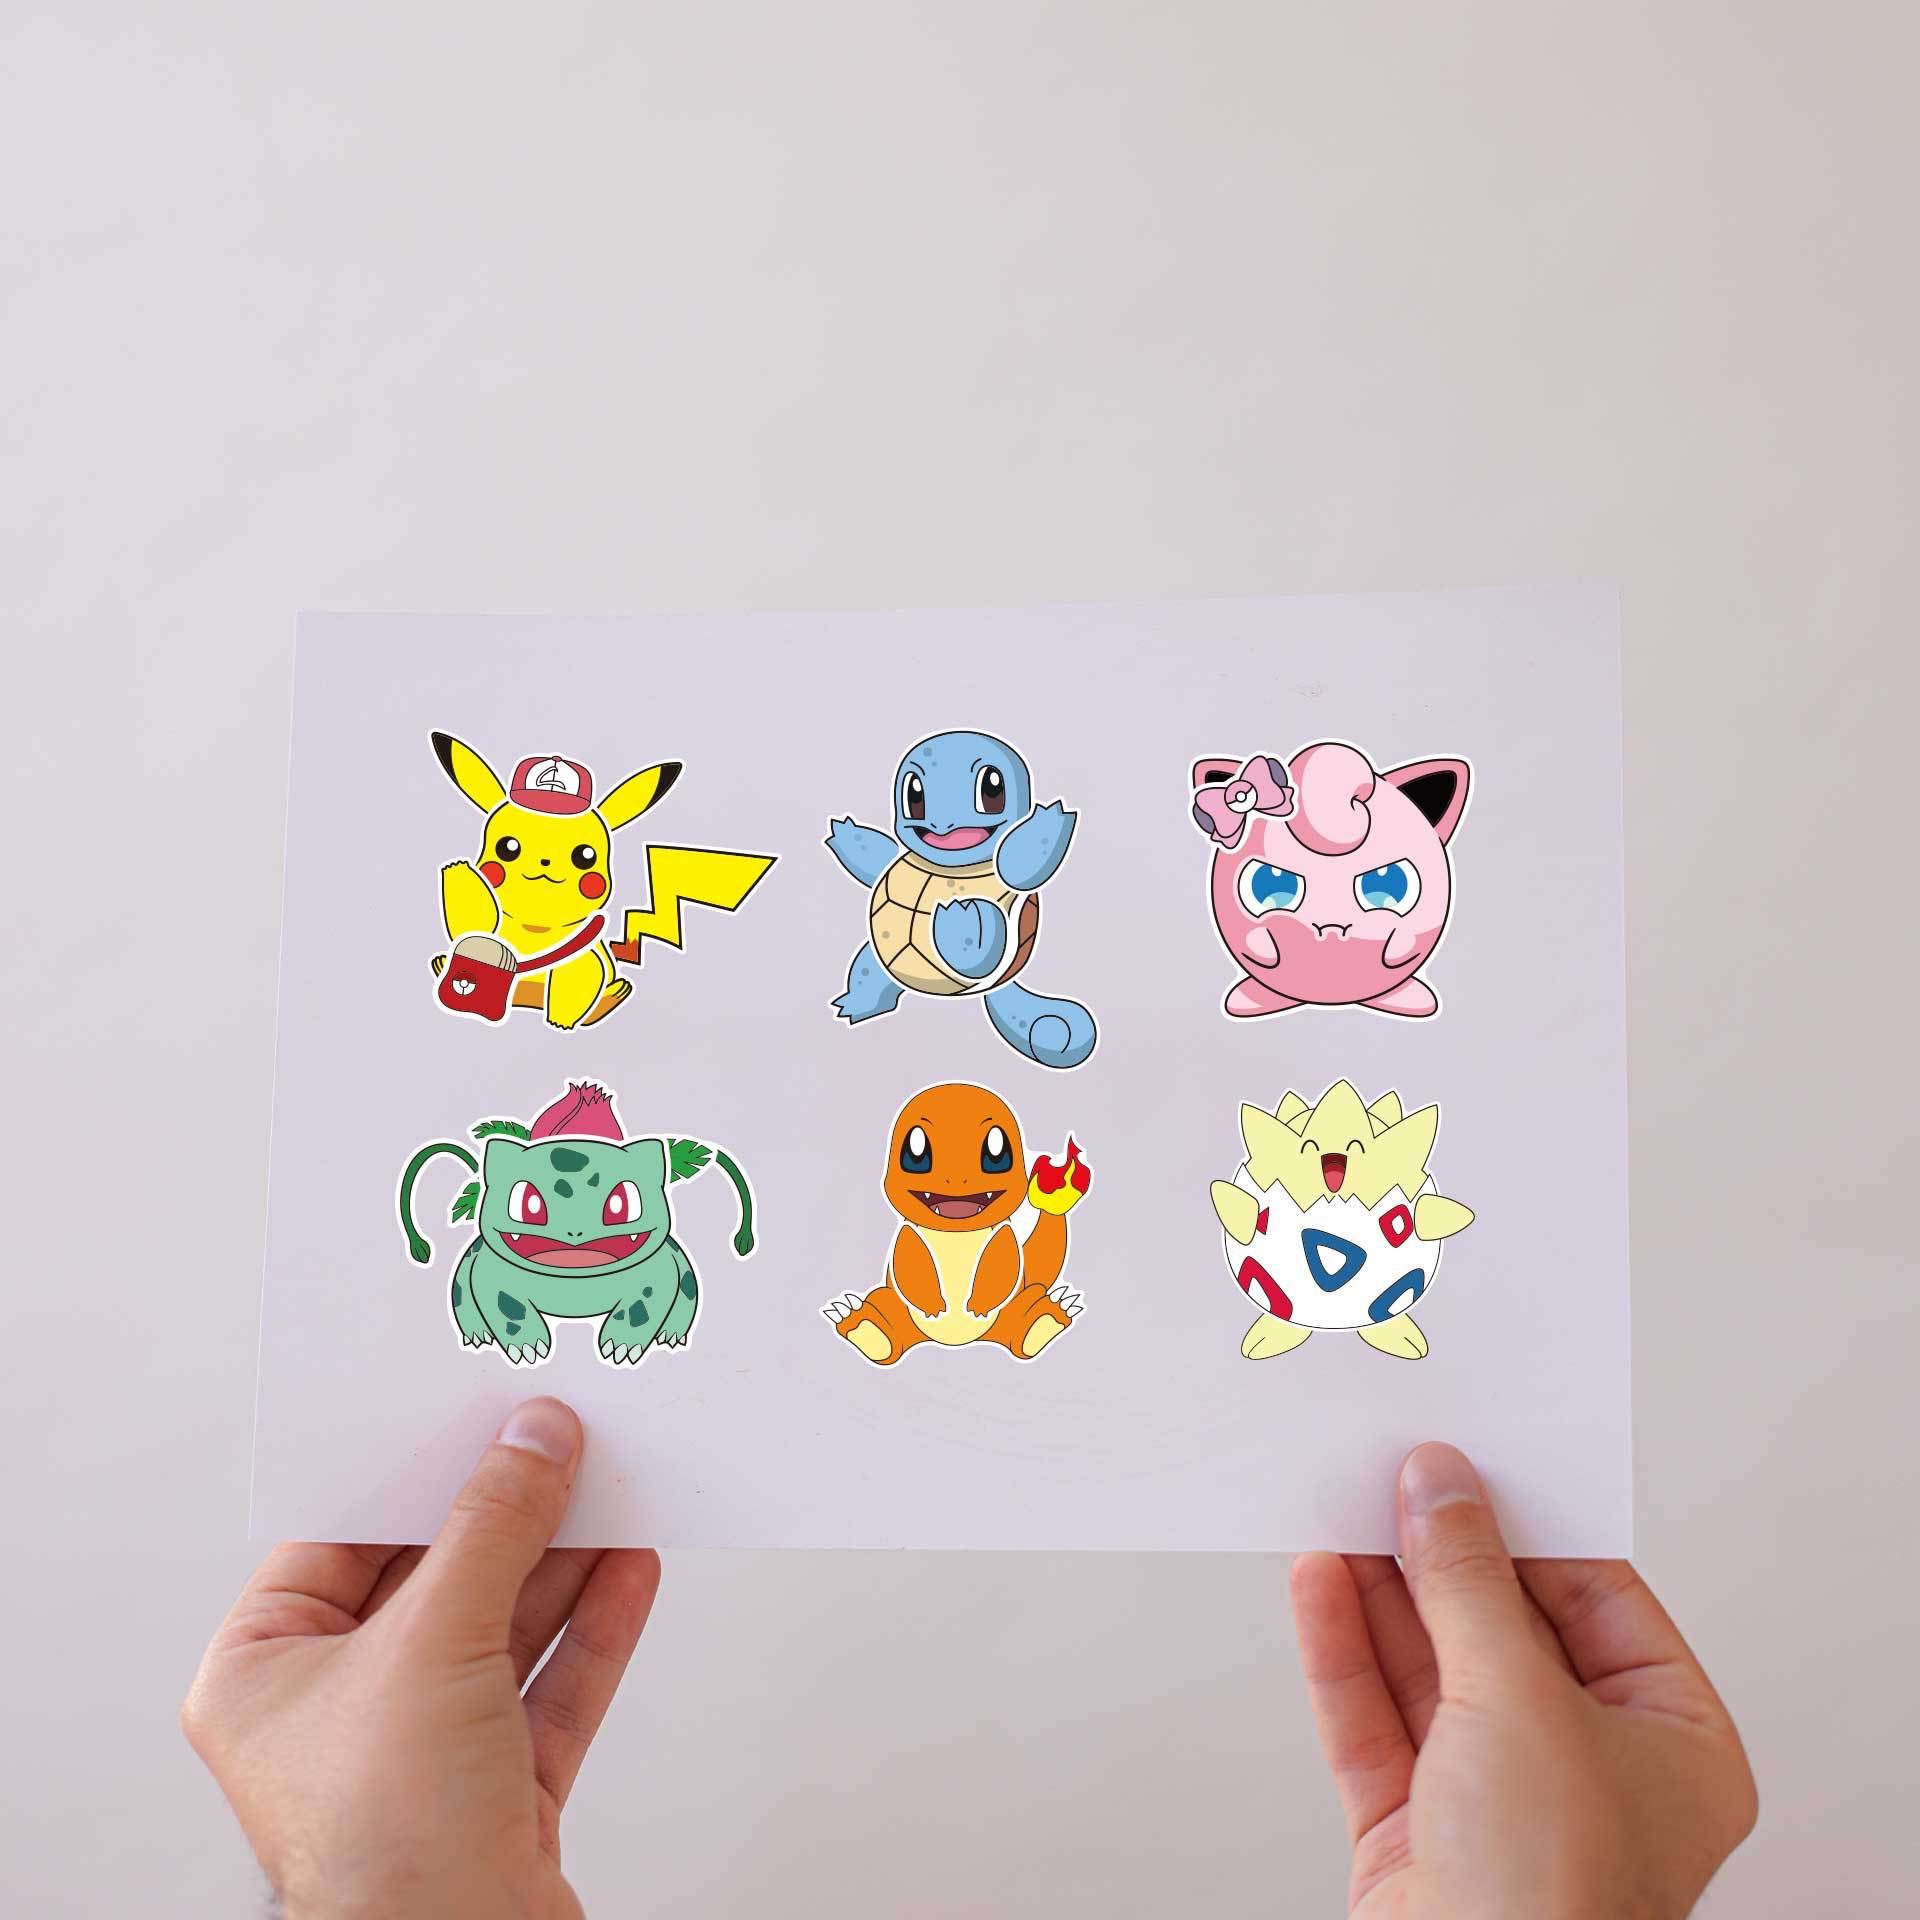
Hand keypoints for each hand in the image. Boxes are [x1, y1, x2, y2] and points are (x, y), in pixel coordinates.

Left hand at [184, 1399, 658, 1919]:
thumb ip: (493, 1528)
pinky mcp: (495, 1791)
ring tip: (612, 1490)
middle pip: (434, 1579)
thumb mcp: (435, 1642)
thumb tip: (534, 1439)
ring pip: (500, 1628)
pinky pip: (546, 1687)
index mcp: (266, 1673)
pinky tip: (629, 1570)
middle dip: (505, 1517)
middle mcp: (337, 1712)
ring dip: (561, 1565)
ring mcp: (419, 1753)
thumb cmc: (387, 1844)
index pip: (339, 1541)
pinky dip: (590, 1631)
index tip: (471, 1418)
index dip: (410, 1476)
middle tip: (559, 1445)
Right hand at [1292, 1444, 1755, 1918]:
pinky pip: (1375, 1717)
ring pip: (1428, 1665)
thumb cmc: (1555, 1905)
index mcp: (1669, 1743)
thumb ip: (1467, 1585)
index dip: (1530, 1525)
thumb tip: (1440, 1490)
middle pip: (1500, 1626)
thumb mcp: (1520, 1703)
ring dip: (1380, 1589)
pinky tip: (1318, 1583)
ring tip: (1338, 1508)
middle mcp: (1586, 1768)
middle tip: (1391, 1474)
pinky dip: (1342, 1648)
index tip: (1471, 1463)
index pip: (1598, 1598)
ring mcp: (1495, 1799)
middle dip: (1440, 1553)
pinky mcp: (1415, 1829)